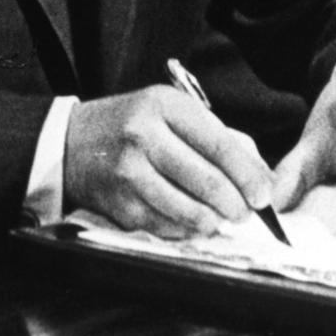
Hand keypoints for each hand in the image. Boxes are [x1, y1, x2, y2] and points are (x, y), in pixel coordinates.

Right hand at [65, 86, 274, 237]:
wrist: (70, 142)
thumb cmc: (132, 126)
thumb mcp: (169, 113)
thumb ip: (213, 137)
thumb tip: (259, 176)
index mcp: (164, 105)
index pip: (218, 142)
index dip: (247, 173)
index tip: (264, 194)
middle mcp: (144, 135)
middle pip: (206, 180)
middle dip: (235, 204)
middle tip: (245, 213)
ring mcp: (129, 171)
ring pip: (187, 209)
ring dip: (212, 222)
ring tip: (220, 220)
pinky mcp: (118, 203)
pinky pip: (164, 226)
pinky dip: (185, 230)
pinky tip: (192, 224)